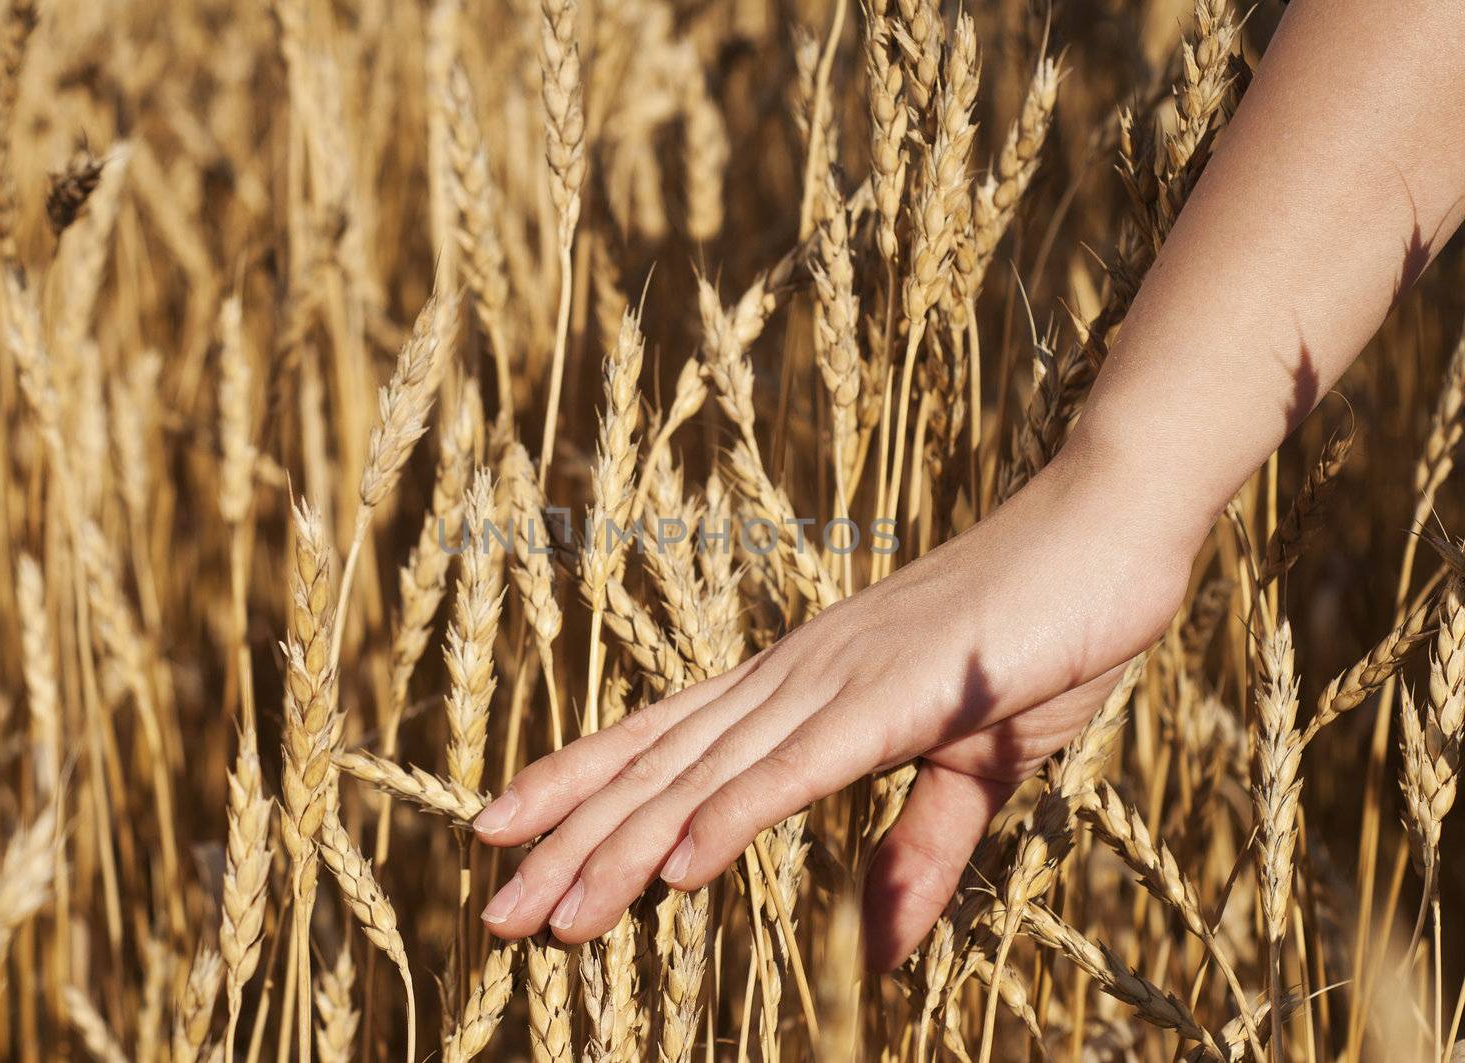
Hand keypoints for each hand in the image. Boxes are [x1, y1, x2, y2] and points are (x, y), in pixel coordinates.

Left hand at [471, 443, 1198, 969]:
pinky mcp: (900, 693)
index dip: (579, 787)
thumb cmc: (1043, 636)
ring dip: (623, 848)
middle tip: (492, 910)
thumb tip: (878, 951)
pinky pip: (800, 767)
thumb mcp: (977, 766)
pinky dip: (731, 815)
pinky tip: (673, 867)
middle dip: (571, 840)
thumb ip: (919, 850)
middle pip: (661, 768)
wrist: (1107, 529)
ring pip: (708, 777)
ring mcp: (839, 680)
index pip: (667, 742)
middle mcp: (796, 678)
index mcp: (803, 685)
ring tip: (545, 913)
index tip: (501, 832)